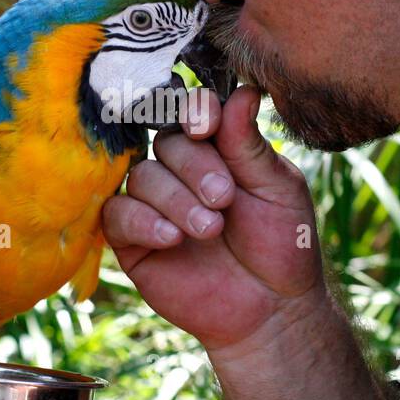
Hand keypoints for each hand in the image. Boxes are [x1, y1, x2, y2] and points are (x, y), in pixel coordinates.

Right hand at [101, 85, 325, 352]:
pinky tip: (172, 238)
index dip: (194, 113)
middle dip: (194, 167)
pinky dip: (143, 221)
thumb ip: (250, 145)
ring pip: (142, 176)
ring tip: (210, 229)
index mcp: (218, 149)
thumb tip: (246, 91)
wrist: (270, 308)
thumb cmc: (282, 244)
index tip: (206, 127)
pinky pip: (117, 214)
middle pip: (166, 142)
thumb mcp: (277, 190)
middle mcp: (181, 169)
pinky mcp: (131, 239)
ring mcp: (153, 203)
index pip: (193, 113)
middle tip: (224, 198)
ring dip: (175, 199)